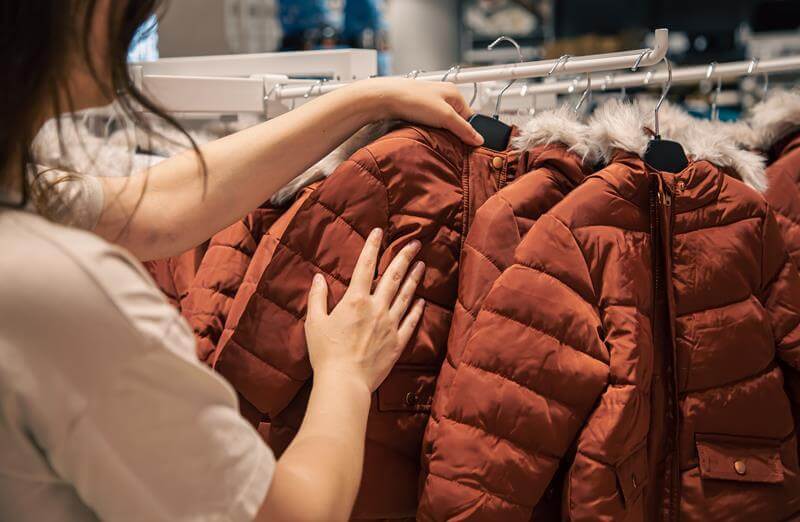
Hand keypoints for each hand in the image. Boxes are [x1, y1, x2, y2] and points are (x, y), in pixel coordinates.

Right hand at [304, 228, 425, 391]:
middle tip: (415, 244)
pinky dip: (417, 309)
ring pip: (406, 295)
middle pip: (393, 276)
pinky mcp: (397, 342)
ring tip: (422, 265)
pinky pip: (411, 321)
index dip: (372, 247)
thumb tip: (318, 278)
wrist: (345, 381)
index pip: (365, 266)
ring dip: (414, 278)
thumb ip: (317, 298)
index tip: (379, 232)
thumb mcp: (314, 323)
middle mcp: (376, 308)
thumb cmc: (325, 353)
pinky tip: (422, 299)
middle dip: (404, 257)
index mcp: (355, 300)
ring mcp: (390, 325)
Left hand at [352, 77, 483, 146]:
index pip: (470, 117)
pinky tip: (425, 134)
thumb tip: (478, 139)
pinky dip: (429, 131)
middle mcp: (443, 96)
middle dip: (454, 133)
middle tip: (450, 143)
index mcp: (454, 93)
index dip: (469, 132)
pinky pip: (430, 124)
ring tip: (435, 137)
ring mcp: (430, 103)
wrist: (386, 98)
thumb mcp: (445, 117)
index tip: (468, 145)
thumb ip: (463, 129)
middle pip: (456, 121)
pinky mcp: (418, 110)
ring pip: (442, 123)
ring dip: (440, 133)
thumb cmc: (413, 99)